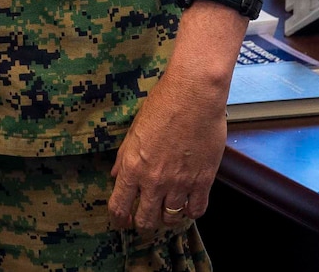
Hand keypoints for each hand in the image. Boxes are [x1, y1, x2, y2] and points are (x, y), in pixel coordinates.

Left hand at [107, 56, 229, 233]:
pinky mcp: (203, 181)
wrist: (193, 95)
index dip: (118, 219)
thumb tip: (115, 176)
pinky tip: (187, 204)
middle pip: (146, 220)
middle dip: (142, 224)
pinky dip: (191, 212)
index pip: (119, 206)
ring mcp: (180, 183)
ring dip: (167, 218)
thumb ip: (123, 158)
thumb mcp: (134, 130)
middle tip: (144, 220)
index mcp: (132, 166)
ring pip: (171, 219)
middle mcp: (154, 180)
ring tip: (166, 211)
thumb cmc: (162, 105)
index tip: (121, 222)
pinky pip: (196, 210)